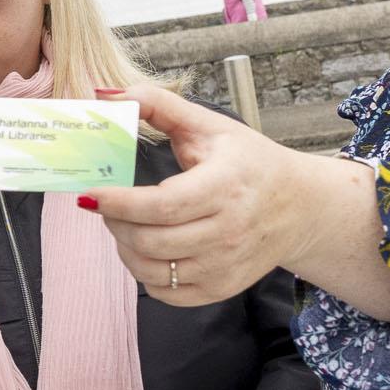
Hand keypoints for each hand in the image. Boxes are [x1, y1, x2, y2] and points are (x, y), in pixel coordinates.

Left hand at [78, 81, 331, 306]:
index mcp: (225, 186)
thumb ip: (159, 105)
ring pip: (153, 271)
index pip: (162, 205)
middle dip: (115, 223)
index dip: (119, 203)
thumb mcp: (210, 125)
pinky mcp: (223, 287)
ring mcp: (226, 264)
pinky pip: (168, 293)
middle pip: (151, 241)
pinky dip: (145, 274)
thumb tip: (108, 96)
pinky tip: (145, 250)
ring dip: (124, 248)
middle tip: (105, 204)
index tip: (90, 194)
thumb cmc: (250, 162)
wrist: (299, 206)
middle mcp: (229, 230)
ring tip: (122, 224)